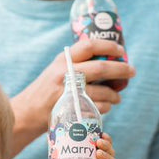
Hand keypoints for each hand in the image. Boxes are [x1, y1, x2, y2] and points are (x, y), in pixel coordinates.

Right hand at [9, 38, 133, 144]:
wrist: (27, 113)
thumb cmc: (46, 90)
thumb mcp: (56, 69)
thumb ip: (76, 63)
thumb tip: (107, 58)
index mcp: (63, 60)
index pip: (89, 45)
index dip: (108, 45)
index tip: (121, 49)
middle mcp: (65, 73)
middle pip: (101, 68)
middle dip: (121, 69)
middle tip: (132, 71)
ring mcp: (68, 92)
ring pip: (102, 91)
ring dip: (115, 95)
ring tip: (117, 97)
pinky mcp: (71, 109)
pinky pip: (97, 108)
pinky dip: (105, 107)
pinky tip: (105, 107)